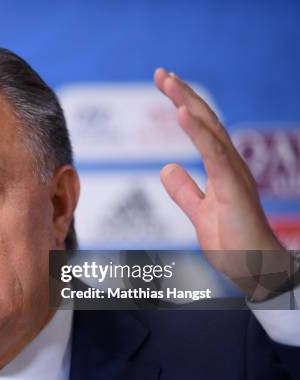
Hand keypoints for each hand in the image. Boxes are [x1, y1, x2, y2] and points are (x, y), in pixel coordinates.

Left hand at [154, 68, 294, 299]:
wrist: (254, 270)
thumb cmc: (233, 242)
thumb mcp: (199, 212)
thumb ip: (184, 190)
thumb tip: (166, 167)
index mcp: (221, 167)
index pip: (201, 128)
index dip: (183, 104)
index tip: (165, 85)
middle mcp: (229, 164)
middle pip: (205, 120)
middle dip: (183, 94)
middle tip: (161, 72)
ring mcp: (233, 174)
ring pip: (210, 130)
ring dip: (189, 103)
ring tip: (169, 82)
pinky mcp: (233, 188)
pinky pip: (214, 154)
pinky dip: (198, 131)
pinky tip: (181, 113)